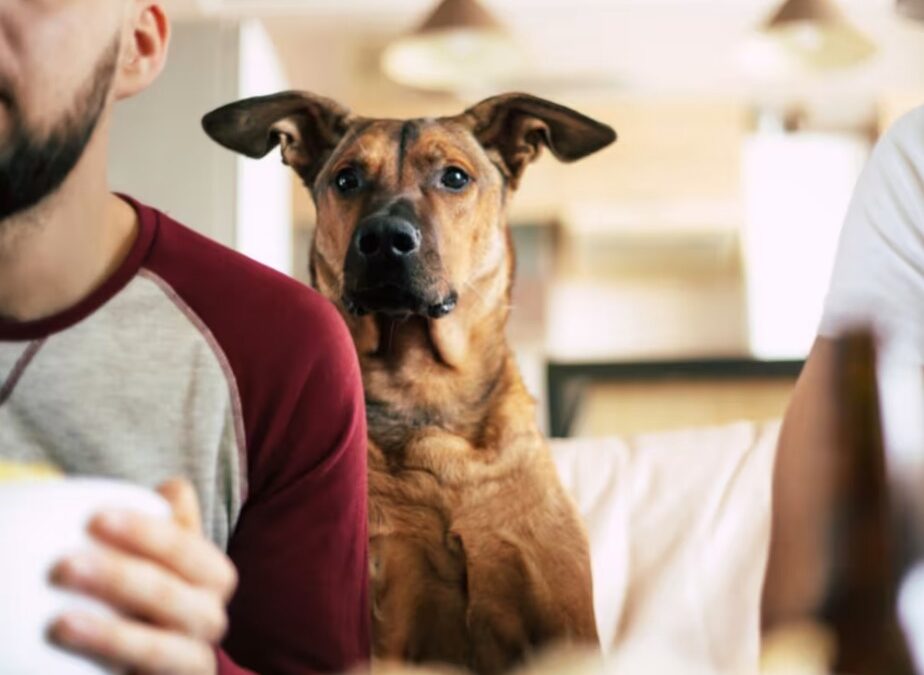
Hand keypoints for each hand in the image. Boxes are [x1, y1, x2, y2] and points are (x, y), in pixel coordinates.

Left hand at [49, 479, 237, 674]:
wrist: (151, 665)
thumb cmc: (152, 597)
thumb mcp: (162, 560)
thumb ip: (169, 526)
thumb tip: (172, 487)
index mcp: (213, 577)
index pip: (187, 549)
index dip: (147, 533)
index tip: (95, 518)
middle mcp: (209, 620)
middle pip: (172, 597)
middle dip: (120, 579)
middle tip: (63, 566)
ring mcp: (191, 663)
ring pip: (160, 649)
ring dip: (111, 634)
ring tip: (61, 622)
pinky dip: (113, 669)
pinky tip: (71, 656)